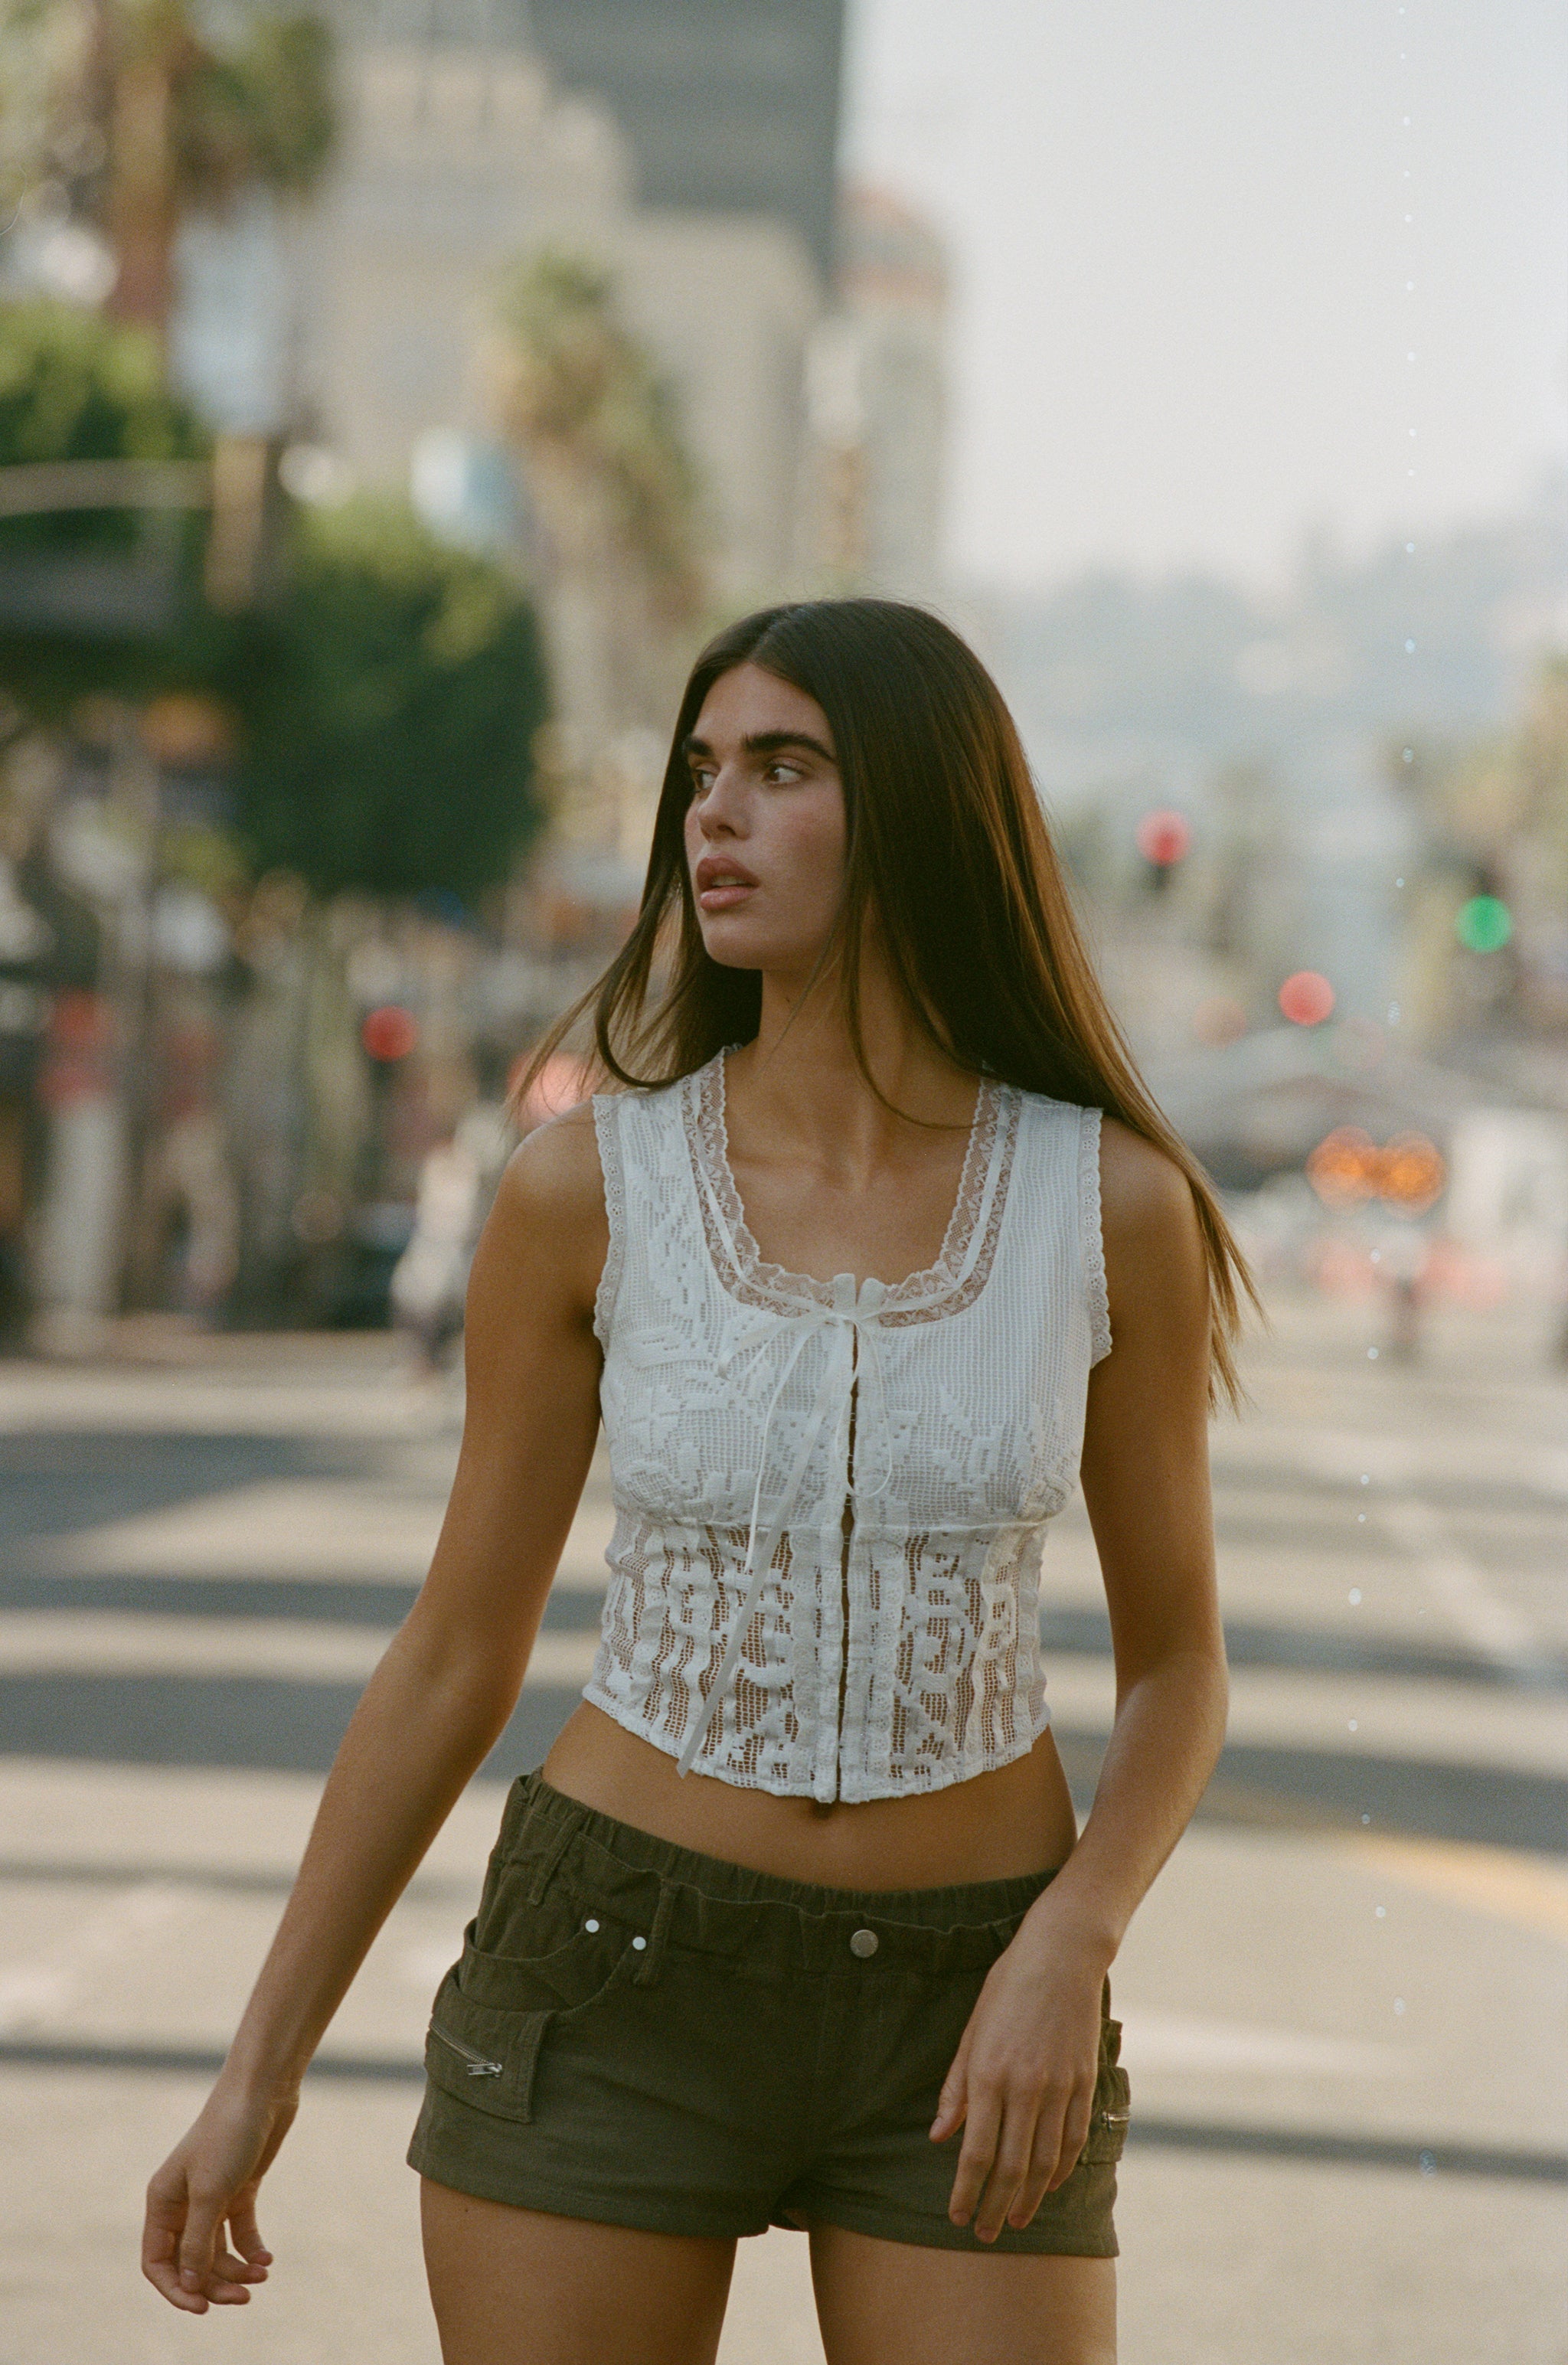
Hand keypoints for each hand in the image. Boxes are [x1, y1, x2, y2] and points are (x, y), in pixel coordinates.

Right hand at [142, 2080, 298, 2312]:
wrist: (263, 2091)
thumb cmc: (229, 2135)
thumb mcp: (211, 2193)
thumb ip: (198, 2242)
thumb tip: (190, 2286)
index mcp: (162, 2202)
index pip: (157, 2262)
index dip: (176, 2289)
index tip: (202, 2307)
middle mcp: (183, 2203)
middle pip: (190, 2262)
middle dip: (215, 2283)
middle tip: (245, 2296)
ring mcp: (212, 2197)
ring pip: (216, 2251)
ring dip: (237, 2269)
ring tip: (262, 2274)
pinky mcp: (239, 2189)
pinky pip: (240, 2232)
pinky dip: (251, 2249)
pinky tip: (267, 2259)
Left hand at [930, 1921, 1105, 2242]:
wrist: (1061, 1955)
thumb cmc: (1007, 1988)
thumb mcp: (971, 2031)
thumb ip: (956, 2088)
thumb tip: (939, 2136)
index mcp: (989, 2073)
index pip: (975, 2151)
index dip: (966, 2190)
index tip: (957, 2216)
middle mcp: (1024, 2087)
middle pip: (1009, 2165)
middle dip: (995, 2205)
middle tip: (986, 2233)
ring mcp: (1058, 2086)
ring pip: (1044, 2160)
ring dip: (1027, 2197)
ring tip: (1015, 2220)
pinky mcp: (1083, 2082)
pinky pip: (1072, 2138)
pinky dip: (1060, 2168)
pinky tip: (1047, 2186)